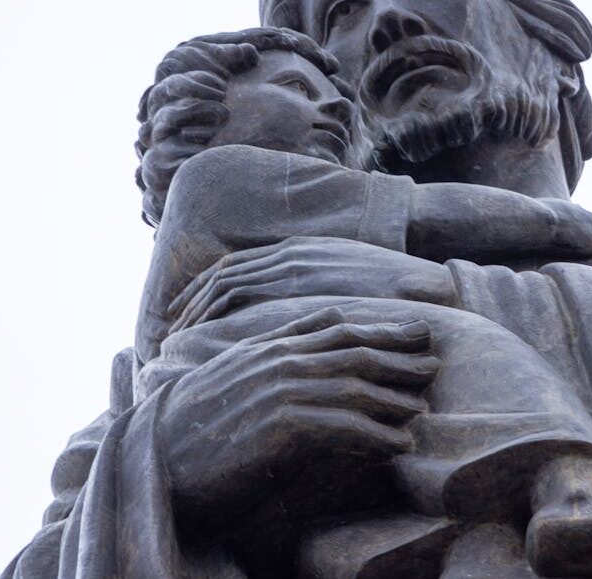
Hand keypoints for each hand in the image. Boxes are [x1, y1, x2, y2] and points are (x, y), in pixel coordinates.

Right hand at [159, 307, 436, 523]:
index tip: (414, 332)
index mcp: (271, 347)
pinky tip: (401, 446)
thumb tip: (314, 337)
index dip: (380, 329)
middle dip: (398, 357)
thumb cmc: (196, 424)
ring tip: (423, 408)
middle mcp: (281, 362)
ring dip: (394, 398)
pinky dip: (377, 436)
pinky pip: (343, 429)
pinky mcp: (281, 426)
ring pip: (354, 388)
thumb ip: (274, 353)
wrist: (155, 458)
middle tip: (434, 362)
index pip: (337, 329)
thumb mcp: (235, 375)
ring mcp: (281, 391)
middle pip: (354, 353)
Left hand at [168, 236, 457, 331]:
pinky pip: (244, 292)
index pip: (236, 269)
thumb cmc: (393, 290)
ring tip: (175, 339)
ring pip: (225, 282)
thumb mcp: (349, 288)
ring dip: (196, 308)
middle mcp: (289, 253)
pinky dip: (216, 312)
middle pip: (223, 274)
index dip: (204, 292)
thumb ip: (319, 297)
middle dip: (191, 302)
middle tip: (168, 332)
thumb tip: (297, 327)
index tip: (185, 316)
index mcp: (297, 253)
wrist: (423, 279)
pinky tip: (201, 335)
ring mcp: (293, 263)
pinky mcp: (299, 280)